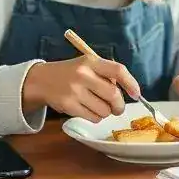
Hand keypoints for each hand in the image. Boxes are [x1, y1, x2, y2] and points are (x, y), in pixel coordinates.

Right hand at [22, 56, 140, 121]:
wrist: (42, 80)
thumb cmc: (72, 73)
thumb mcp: (87, 65)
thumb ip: (106, 74)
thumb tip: (130, 92)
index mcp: (91, 61)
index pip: (118, 70)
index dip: (131, 83)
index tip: (136, 94)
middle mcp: (83, 74)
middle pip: (113, 95)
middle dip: (119, 105)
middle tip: (118, 108)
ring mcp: (74, 90)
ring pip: (104, 110)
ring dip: (106, 112)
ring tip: (97, 106)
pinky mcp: (68, 105)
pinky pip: (93, 117)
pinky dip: (96, 117)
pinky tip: (88, 109)